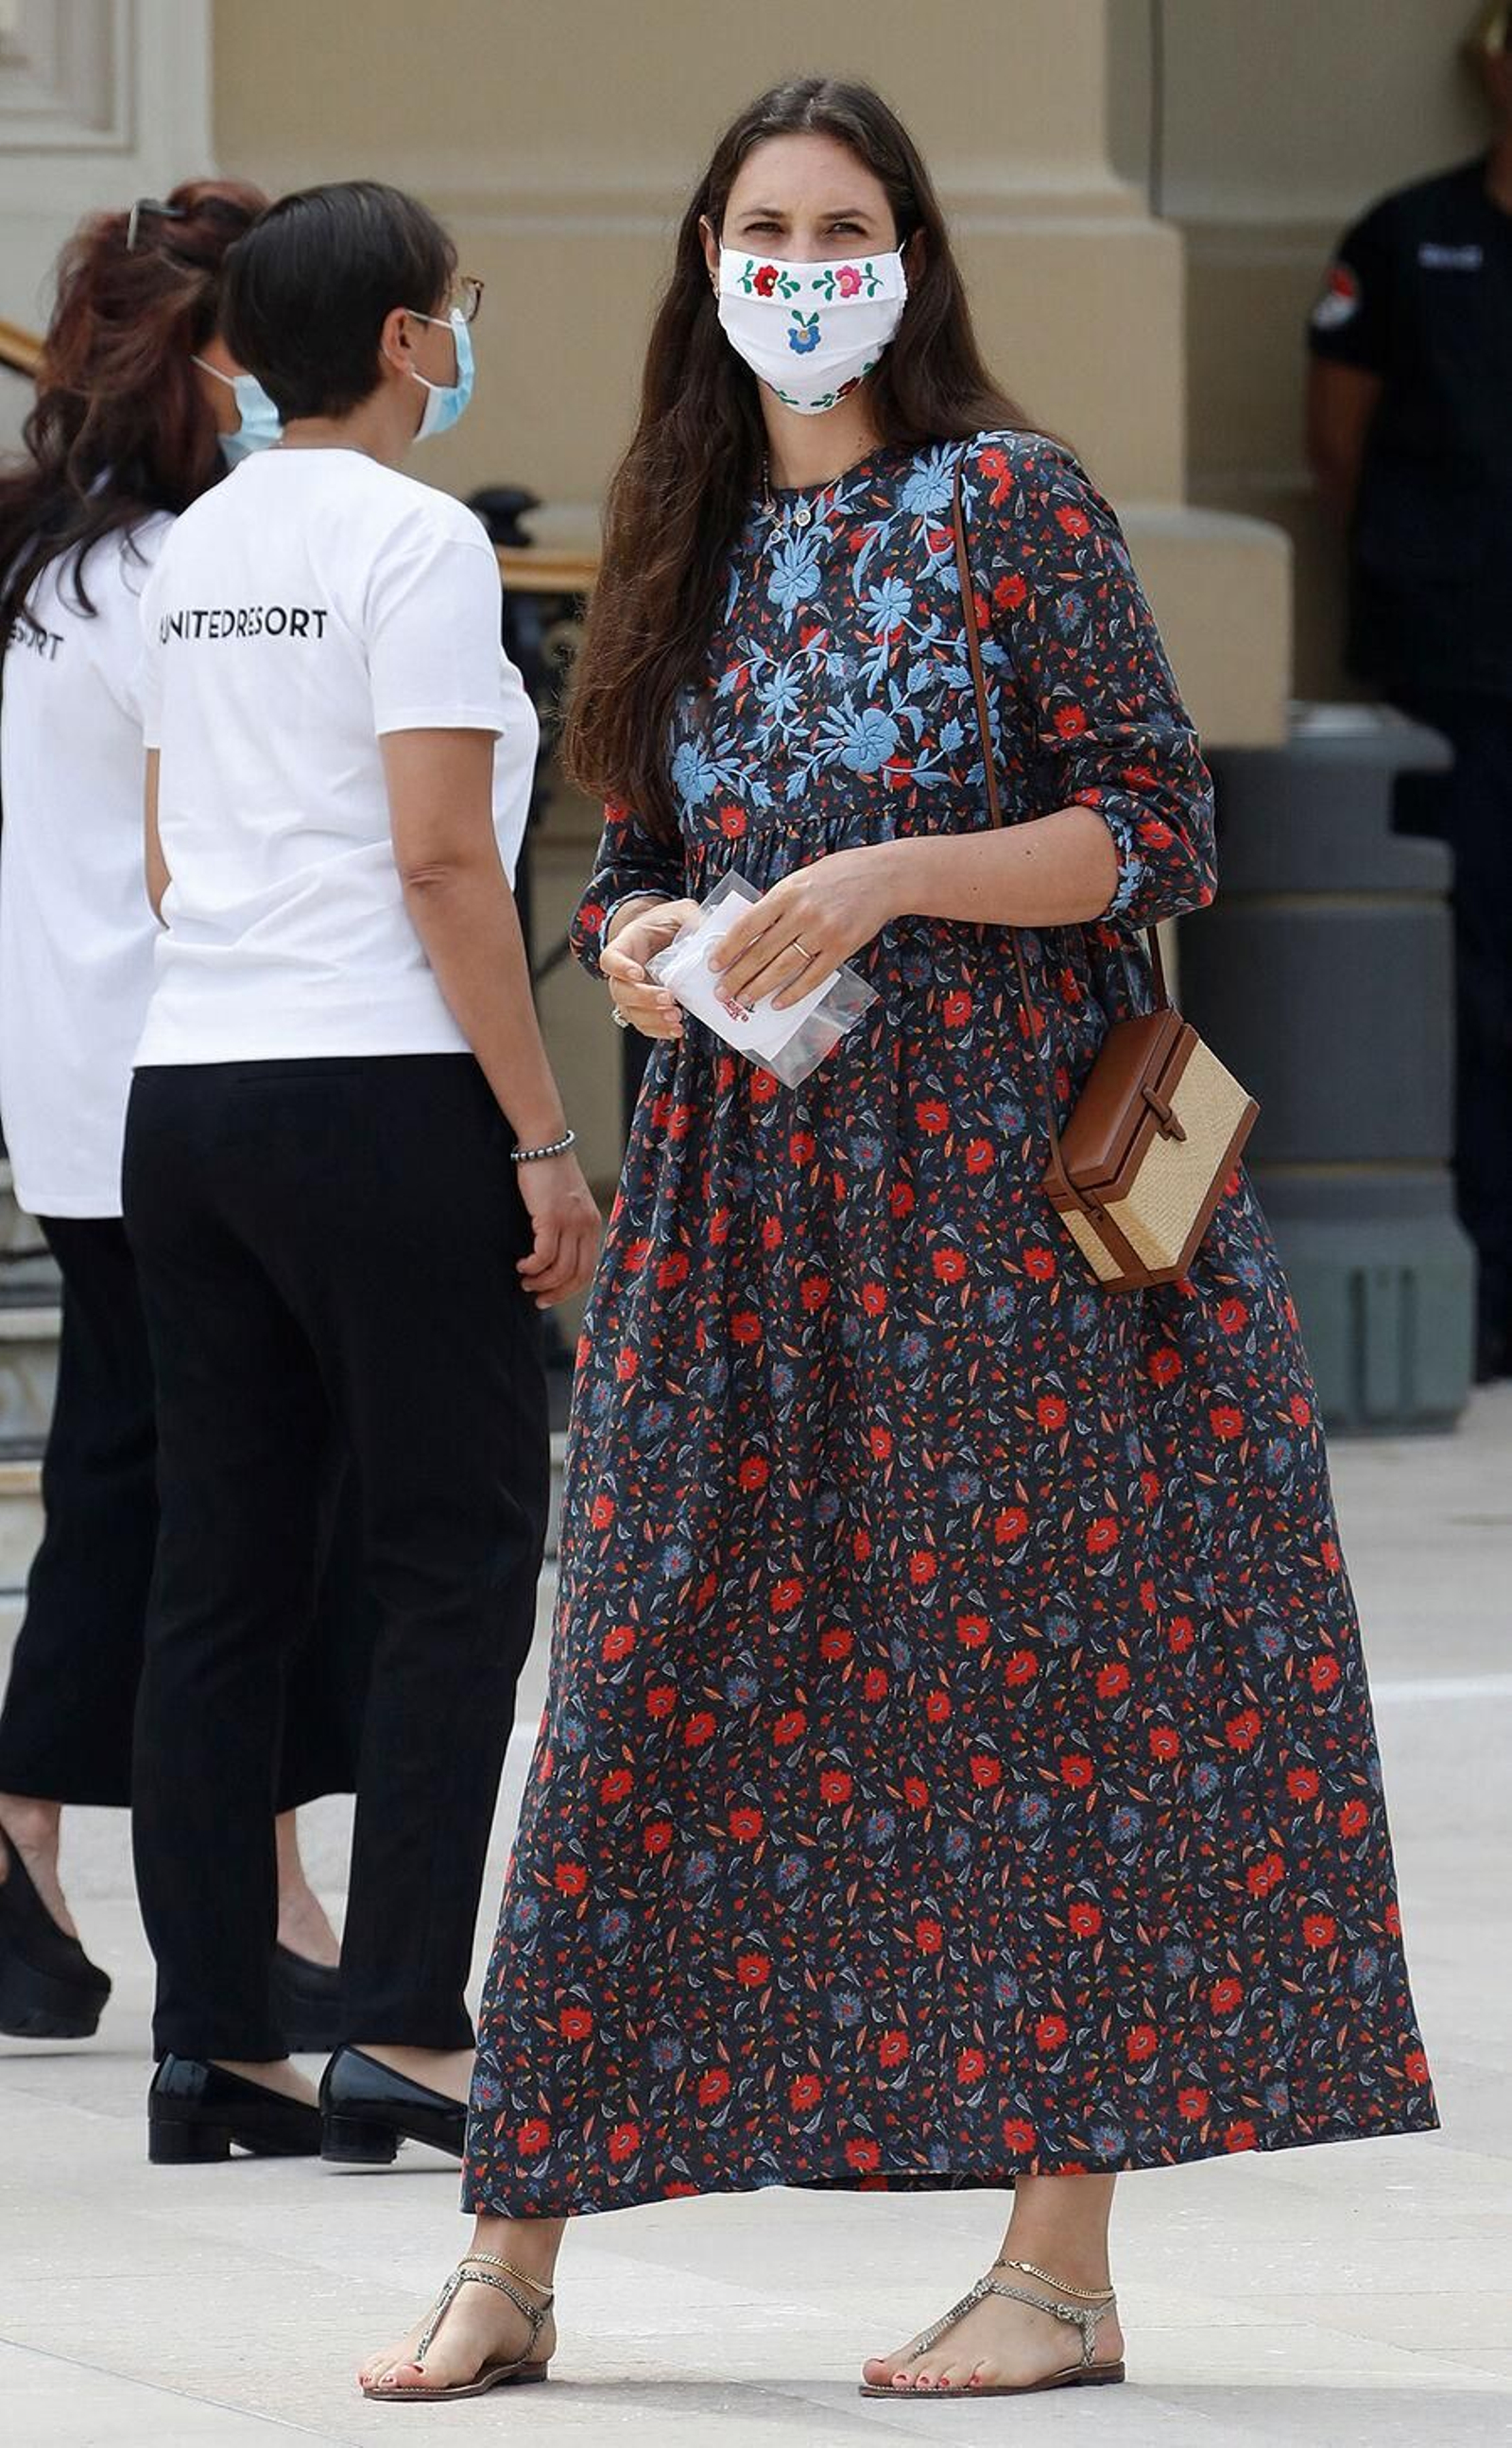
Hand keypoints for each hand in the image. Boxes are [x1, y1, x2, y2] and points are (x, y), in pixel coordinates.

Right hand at [515, 1152, 600, 1308]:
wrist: (543, 1144)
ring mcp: (570, 1222)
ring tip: (525, 1281)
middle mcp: (586, 1226)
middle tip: (538, 1299)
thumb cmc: (549, 1173)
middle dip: (557, 1293)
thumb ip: (566, 1226)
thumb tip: (552, 1255)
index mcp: (592, 1224)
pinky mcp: (551, 1217)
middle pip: (577, 1275)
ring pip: (560, 1269)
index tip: (552, 1295)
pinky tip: (522, 1265)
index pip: (588, 1269)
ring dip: (540, 1281)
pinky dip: (532, 1266)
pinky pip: (543, 1255)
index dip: (570, 1289)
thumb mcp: (566, 1203)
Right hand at [599, 898, 702, 1039]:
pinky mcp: (644, 1007)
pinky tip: (676, 1030)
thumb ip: (691, 919)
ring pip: (630, 1012)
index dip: (620, 968)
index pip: (611, 959)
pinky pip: (644, 1024)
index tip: (638, 973)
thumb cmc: (667, 923)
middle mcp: (623, 972)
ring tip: (676, 1018)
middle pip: (620, 991)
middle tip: (669, 999)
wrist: (664, 936)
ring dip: (652, 1019)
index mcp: (626, 946)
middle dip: (643, 998)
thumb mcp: (679, 912)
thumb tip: (710, 936)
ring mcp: (631, 992)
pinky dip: (658, 1030)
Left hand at [710, 848, 897, 1008]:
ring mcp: (823, 932)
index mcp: (787, 893)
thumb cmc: (838, 875)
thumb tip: (748, 934)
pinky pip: (812, 977)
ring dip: (760, 988)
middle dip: (738, 975)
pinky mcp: (842, 948)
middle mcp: (802, 913)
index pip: (748, 925)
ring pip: (783, 968)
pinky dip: (793, 993)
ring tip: (744, 1000)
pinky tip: (778, 1003)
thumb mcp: (800, 880)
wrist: (883, 877)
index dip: (728, 948)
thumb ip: (777, 904)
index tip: (714, 964)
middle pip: (761, 952)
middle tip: (722, 992)